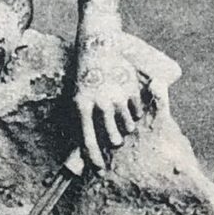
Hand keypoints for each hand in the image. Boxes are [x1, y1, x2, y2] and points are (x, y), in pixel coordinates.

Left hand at [72, 30, 144, 169]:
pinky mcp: (131, 89)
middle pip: (113, 138)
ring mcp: (117, 96)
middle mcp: (100, 103)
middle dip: (114, 141)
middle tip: (114, 139)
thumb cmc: (84, 76)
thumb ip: (81, 120)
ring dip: (126, 126)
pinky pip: (137, 112)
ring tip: (120, 116)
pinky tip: (127, 102)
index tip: (99, 170)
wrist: (97, 45)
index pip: (88, 140)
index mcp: (81, 105)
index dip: (94, 158)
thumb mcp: (76, 96)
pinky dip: (134, 111)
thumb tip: (80, 152)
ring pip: (128, 126)